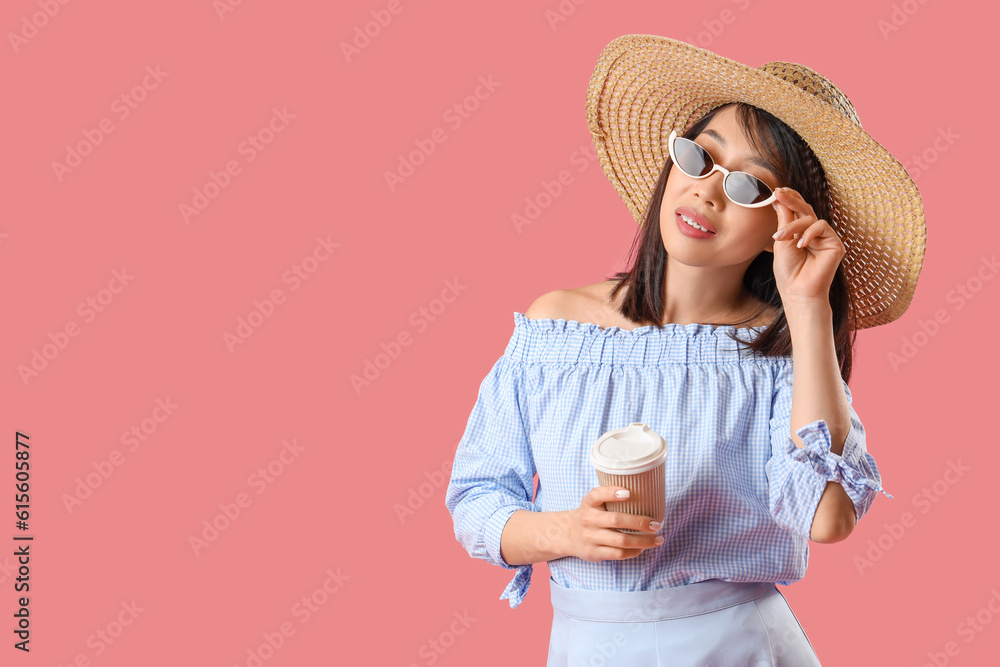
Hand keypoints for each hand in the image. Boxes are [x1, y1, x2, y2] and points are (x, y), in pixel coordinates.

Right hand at [561, 486, 662, 561]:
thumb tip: (646, 494)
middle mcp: (588, 519)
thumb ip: (610, 497)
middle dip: (640, 523)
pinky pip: (618, 554)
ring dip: (643, 541)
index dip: (612, 493)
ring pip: (621, 540)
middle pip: (617, 520)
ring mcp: (590, 538)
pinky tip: (643, 548)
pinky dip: (634, 551)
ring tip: (658, 539)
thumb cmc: (590, 514)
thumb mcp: (593, 501)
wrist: (567, 534)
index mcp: (589, 503)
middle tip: (656, 524)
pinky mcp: (594, 553)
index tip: (628, 492)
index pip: (597, 495)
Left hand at [770, 187, 845, 304]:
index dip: (789, 199)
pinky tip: (800, 245)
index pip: (797, 211)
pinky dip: (809, 233)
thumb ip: (784, 220)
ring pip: (810, 217)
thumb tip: (779, 199)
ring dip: (794, 225)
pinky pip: (822, 226)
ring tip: (781, 237)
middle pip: (805, 209)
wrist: (798, 291)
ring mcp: (825, 238)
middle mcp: (814, 234)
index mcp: (801, 233)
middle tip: (778, 193)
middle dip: (791, 200)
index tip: (776, 191)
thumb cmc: (788, 271)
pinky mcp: (835, 244)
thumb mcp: (782, 242)